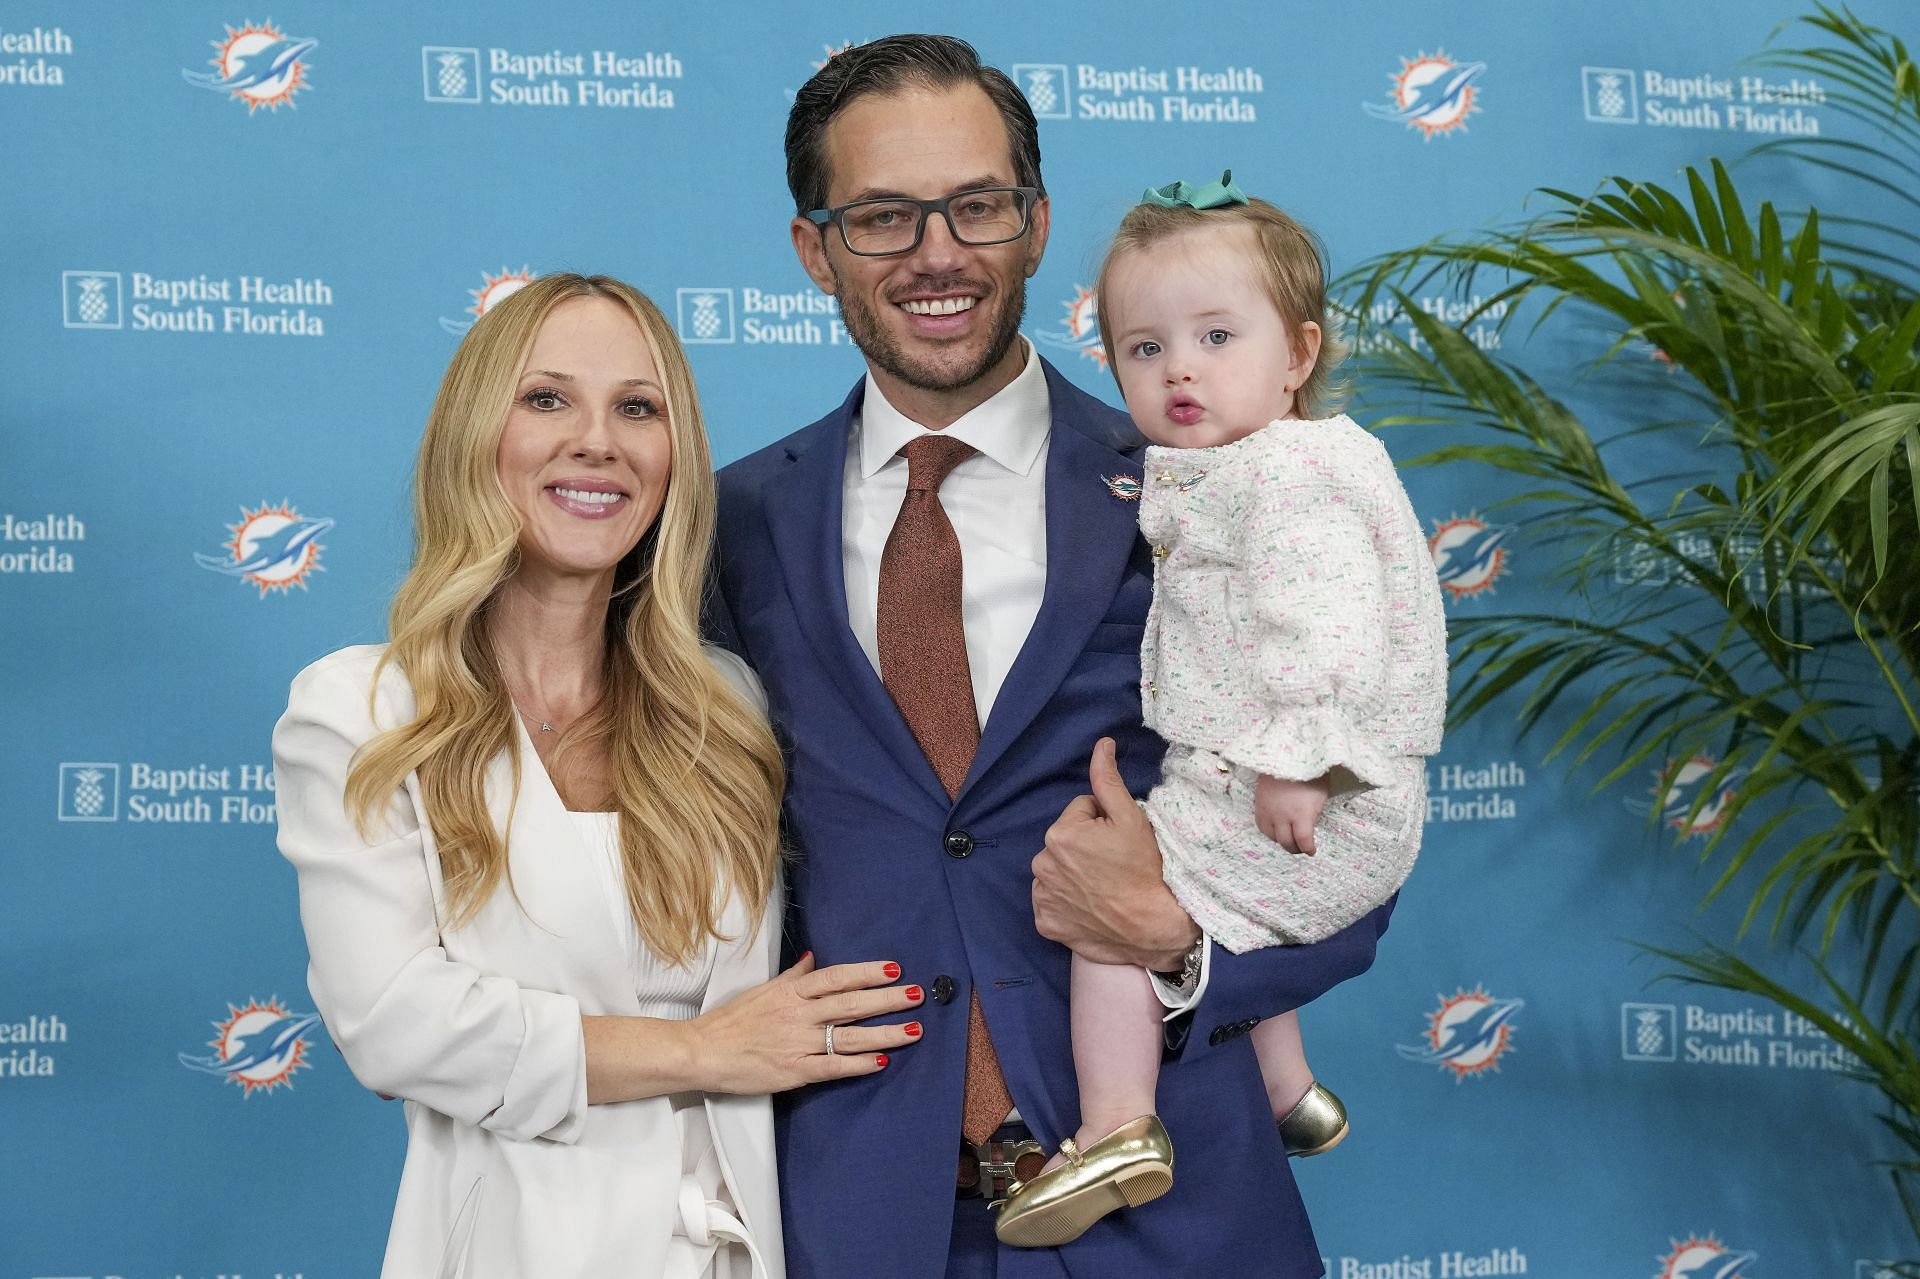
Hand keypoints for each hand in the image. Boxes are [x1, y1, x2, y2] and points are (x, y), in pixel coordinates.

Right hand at [688, 954, 923, 1093]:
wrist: (702, 1051)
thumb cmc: (731, 1021)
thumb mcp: (763, 990)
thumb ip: (792, 977)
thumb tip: (812, 959)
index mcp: (791, 992)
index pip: (837, 977)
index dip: (867, 972)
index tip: (893, 969)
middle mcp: (799, 1015)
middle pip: (851, 1004)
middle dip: (888, 999)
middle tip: (917, 995)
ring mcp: (798, 1043)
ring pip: (849, 1036)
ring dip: (884, 1033)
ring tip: (913, 1030)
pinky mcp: (794, 1071)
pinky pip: (832, 1066)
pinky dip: (857, 1064)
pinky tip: (880, 1061)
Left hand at [1032, 737, 1198, 968]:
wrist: (1152, 927)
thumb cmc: (1145, 870)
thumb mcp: (1132, 819)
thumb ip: (1108, 780)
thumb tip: (1101, 745)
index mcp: (1060, 833)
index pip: (1081, 812)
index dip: (1103, 824)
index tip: (1118, 843)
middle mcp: (1042, 863)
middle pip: (1065, 842)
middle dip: (1084, 848)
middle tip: (1113, 866)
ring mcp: (1042, 897)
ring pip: (1057, 871)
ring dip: (1073, 874)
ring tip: (1103, 888)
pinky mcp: (1046, 923)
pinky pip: (1052, 903)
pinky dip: (1066, 904)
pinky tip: (1089, 908)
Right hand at [1255, 773, 1329, 853]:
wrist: (1286, 754)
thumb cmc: (1309, 771)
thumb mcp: (1320, 794)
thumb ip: (1314, 813)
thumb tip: (1309, 826)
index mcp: (1301, 813)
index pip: (1303, 841)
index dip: (1309, 849)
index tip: (1312, 850)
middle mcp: (1282, 816)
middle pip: (1286, 842)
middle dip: (1296, 848)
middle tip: (1301, 847)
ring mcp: (1268, 811)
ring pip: (1272, 837)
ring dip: (1282, 840)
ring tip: (1289, 838)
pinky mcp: (1258, 805)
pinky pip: (1261, 826)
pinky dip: (1269, 832)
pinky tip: (1276, 829)